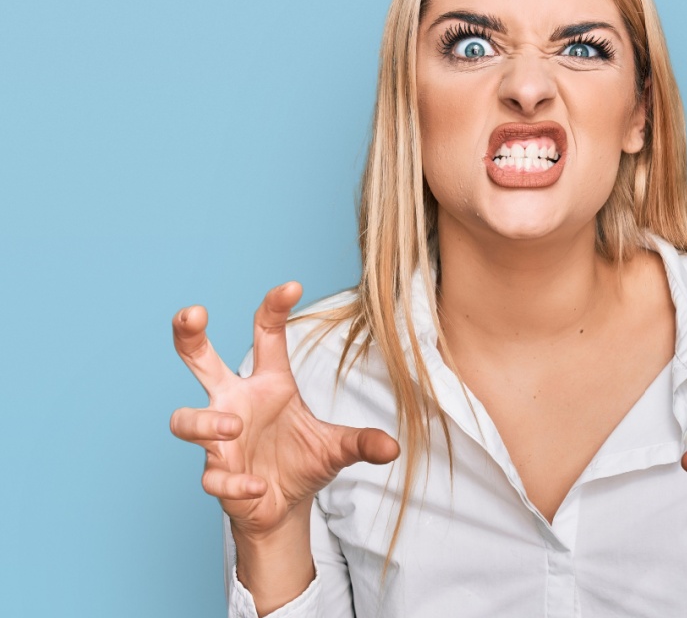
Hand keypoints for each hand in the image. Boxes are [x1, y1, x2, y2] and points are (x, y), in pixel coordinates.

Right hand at [169, 282, 399, 539]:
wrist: (283, 507)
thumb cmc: (302, 461)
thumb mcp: (338, 447)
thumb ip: (362, 442)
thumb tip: (393, 448)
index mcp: (269, 384)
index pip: (266, 335)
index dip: (274, 308)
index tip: (292, 286)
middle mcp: (236, 403)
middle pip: (198, 360)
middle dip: (189, 335)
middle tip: (192, 313)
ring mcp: (221, 440)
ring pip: (187, 420)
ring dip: (206, 421)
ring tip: (233, 425)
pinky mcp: (218, 476)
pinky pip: (214, 476)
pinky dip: (234, 481)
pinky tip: (256, 485)